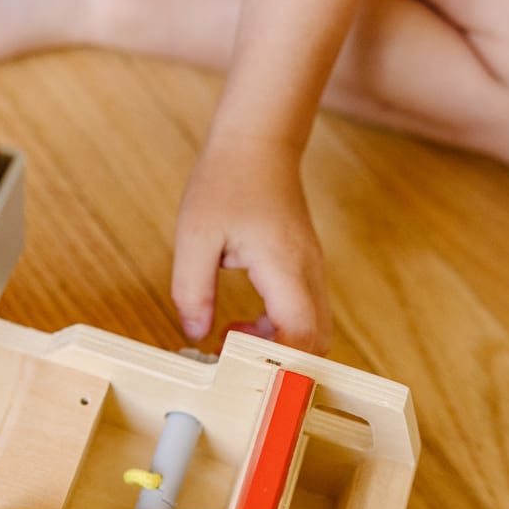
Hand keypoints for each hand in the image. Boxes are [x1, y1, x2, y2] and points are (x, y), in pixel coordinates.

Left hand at [171, 136, 331, 353]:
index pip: (300, 333)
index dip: (275, 361)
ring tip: (230, 337)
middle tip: (232, 358)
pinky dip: (279, 330)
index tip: (236, 365)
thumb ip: (193, 289)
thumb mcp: (195, 236)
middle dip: (279, 362)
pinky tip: (243, 324)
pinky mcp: (305, 269)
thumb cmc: (226, 181)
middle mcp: (308, 272)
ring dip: (277, 346)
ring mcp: (312, 270)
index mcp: (284, 265)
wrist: (258, 143)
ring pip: (313, 330)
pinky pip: (304, 313)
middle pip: (316, 341)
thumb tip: (196, 334)